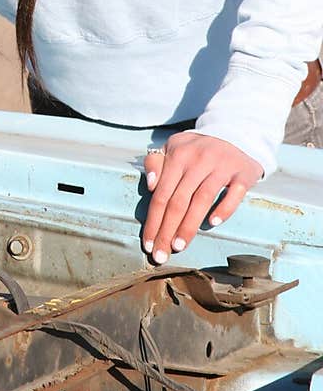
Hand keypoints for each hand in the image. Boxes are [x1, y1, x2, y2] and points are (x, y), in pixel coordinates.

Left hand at [142, 132, 262, 262]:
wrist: (235, 135)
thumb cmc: (196, 150)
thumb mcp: (172, 149)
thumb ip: (155, 163)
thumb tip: (150, 185)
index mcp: (178, 155)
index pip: (161, 194)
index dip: (153, 220)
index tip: (147, 244)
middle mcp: (199, 160)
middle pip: (179, 201)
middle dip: (167, 230)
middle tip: (160, 254)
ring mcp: (222, 165)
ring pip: (202, 199)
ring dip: (189, 225)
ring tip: (179, 246)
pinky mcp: (243, 172)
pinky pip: (234, 193)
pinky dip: (224, 208)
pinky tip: (213, 224)